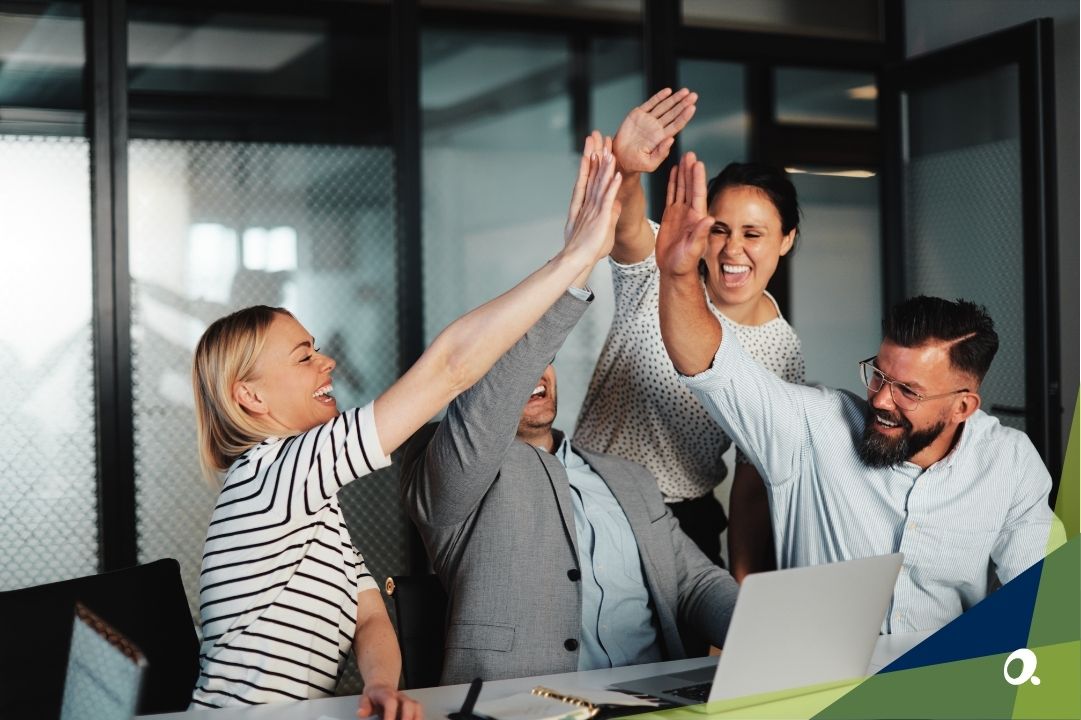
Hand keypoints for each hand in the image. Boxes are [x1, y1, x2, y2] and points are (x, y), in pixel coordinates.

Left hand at [358, 684, 422, 719]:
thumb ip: (364, 706)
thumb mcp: (365, 698)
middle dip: (407, 718)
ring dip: (416, 718)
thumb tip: (360, 713)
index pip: (391, 702)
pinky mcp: (413, 707)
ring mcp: (408, 701)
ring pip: (417, 707)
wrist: (381, 687)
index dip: (390, 714)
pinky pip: (419, 712)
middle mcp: (400, 697)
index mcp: (387, 694)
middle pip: (409, 704)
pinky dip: (418, 718)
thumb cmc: (373, 696)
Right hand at [563, 135, 621, 263]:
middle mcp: (588, 203)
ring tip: (608, 149)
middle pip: (592, 174)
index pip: (590, 178)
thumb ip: (610, 214)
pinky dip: (612, 185)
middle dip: (595, 154)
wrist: (577, 261)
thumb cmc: (589, 249)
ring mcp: (593, 209)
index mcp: (586, 204)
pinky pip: (608, 198)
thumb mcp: (604, 229)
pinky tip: (616, 173)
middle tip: (596, 137)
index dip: (593, 162)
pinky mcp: (600, 217)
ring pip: (600, 183)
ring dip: (605, 165)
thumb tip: (617, 204)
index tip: (596, 147)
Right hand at [613, 88, 696, 173]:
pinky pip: (650, 103)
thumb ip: (661, 153)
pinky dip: (659, 97)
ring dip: (675, 98)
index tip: (692, 108)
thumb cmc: (635, 163)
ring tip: (685, 91)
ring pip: (664, 106)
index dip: (684, 116)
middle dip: (683, 104)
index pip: (676, 125)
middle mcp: (657, 128)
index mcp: (661, 138)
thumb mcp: (650, 164)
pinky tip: (668, 91)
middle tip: (693, 96)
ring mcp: (648, 120)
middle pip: (673, 113)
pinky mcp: (638, 114)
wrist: (619, 158)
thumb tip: (671, 140)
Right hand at [655, 152, 711, 277]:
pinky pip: (672, 196)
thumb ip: (701, 234)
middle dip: (690, 170)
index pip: (697, 194)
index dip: (697, 178)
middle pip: (690, 187)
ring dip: (683, 174)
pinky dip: (673, 184)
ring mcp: (680, 214)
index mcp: (696, 218)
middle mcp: (690, 213)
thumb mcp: (694, 249)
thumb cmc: (684, 263)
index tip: (697, 163)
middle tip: (690, 154)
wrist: (674, 270)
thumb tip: (709, 219)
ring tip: (683, 158)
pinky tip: (674, 173)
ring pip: (681, 189)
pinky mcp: (670, 217)